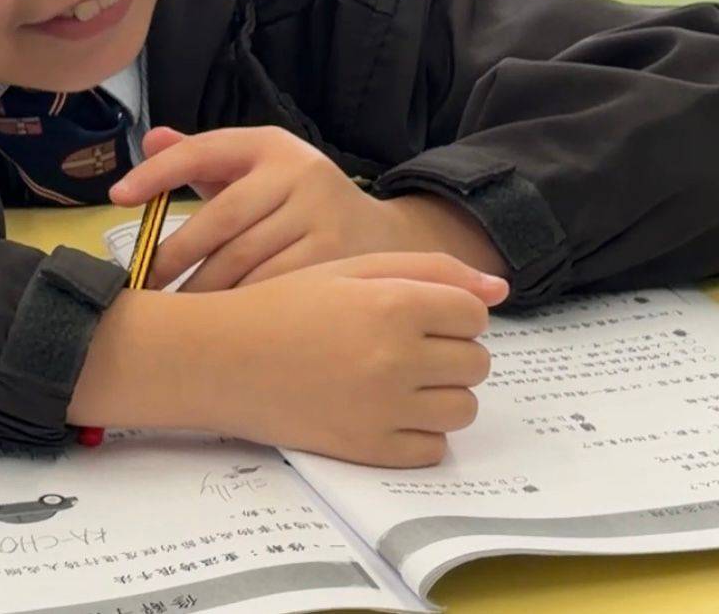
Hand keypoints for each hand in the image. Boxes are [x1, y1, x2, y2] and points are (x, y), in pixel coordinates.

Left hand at [110, 126, 506, 291]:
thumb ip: (202, 158)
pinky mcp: (335, 257)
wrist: (386, 241)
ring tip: (175, 311)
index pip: (202, 153)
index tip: (117, 197)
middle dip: (174, 258)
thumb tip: (149, 138)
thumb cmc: (297, 208)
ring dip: (202, 290)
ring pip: (241, 260)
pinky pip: (269, 287)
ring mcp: (320, 214)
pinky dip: (238, 306)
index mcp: (270, 145)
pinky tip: (220, 322)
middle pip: (218, 220)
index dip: (156, 174)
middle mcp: (298, 171)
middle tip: (145, 286)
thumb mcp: (256, 173)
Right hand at [200, 252, 507, 466]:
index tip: (416, 313)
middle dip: (449, 352)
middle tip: (402, 345)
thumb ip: (429, 270)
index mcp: (395, 303)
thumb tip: (498, 289)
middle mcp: (398, 358)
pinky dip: (418, 432)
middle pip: (476, 363)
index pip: (474, 315)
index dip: (450, 312)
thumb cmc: (282, 306)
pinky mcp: (369, 449)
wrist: (219, 359)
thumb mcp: (350, 269)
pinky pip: (433, 448)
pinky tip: (382, 409)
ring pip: (463, 408)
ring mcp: (385, 408)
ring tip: (395, 378)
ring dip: (440, 393)